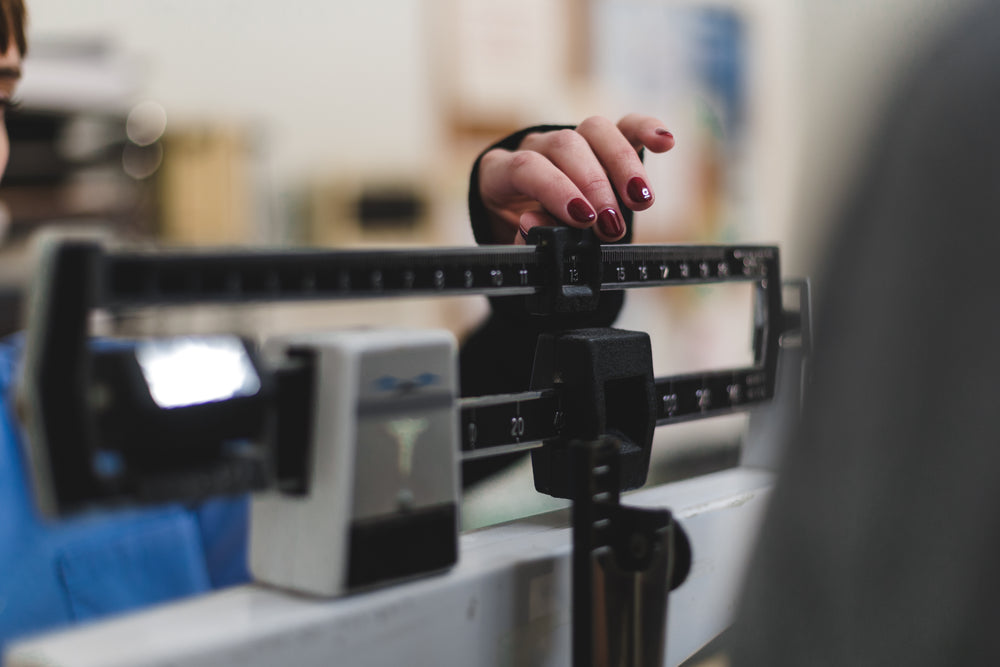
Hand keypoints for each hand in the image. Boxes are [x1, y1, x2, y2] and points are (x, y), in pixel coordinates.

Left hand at [477, 114, 674, 243]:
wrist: (530, 231)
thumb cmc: (518, 239)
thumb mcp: (513, 246)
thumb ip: (520, 238)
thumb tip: (532, 221)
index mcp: (500, 172)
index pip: (526, 167)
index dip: (556, 189)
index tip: (583, 218)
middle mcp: (535, 147)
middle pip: (564, 145)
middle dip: (593, 185)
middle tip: (611, 225)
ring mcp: (571, 140)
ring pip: (595, 131)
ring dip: (622, 166)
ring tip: (640, 202)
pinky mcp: (603, 143)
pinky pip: (625, 126)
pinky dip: (646, 130)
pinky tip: (666, 142)